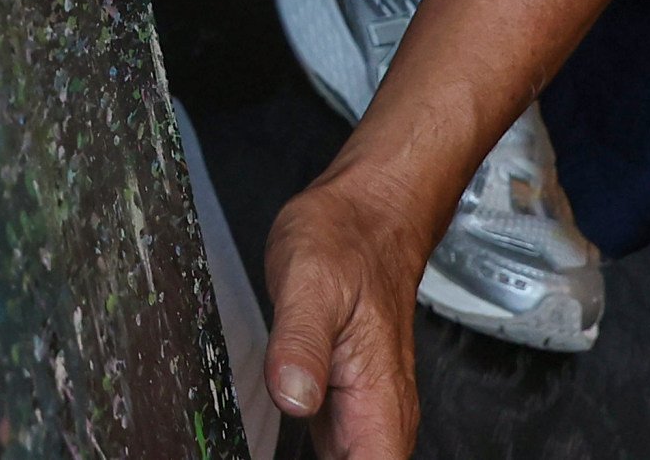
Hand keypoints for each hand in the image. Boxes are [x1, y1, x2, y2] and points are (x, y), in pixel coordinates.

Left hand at [261, 172, 427, 458]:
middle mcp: (380, 413)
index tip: (294, 453)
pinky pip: (336, 449)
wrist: (368, 213)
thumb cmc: (348, 240)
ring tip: (274, 428)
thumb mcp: (310, 282)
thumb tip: (293, 398)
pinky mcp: (343, 401)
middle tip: (269, 440)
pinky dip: (308, 456)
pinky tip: (275, 443)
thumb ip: (299, 344)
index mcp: (380, 398)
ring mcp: (363, 409)